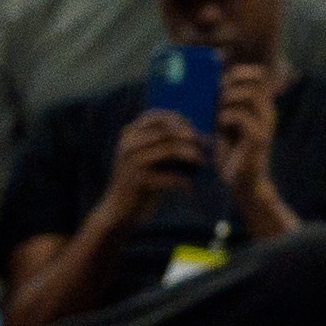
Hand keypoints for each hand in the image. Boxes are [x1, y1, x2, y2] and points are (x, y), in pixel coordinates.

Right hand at [95, 108, 203, 229]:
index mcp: (129, 134)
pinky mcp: (137, 180)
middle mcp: (128, 143)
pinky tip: (190, 186)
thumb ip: (166, 143)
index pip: (156, 116)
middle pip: (165, 131)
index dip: (179, 121)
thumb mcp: (150, 158)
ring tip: (202, 162)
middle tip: (204, 145)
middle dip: (189, 136)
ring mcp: (130, 161)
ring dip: (190, 154)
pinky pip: (168, 175)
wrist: (121, 210)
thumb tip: (199, 134)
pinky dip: (183, 180)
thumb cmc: (142, 182)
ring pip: (168, 149)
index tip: (196, 132)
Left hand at [213, 64, 280, 204]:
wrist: (241, 182)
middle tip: (217, 94)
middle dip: (232, 81)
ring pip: (250, 94)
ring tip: (217, 110)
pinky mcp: (259, 139)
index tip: (219, 80)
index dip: (239, 71)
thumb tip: (206, 80)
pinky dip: (226, 116)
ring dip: (228, 97)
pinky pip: (242, 116)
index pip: (258, 74)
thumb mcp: (225, 121)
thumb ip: (223, 102)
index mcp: (262, 106)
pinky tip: (219, 125)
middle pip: (256, 79)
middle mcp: (268, 112)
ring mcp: (266, 125)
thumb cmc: (230, 150)